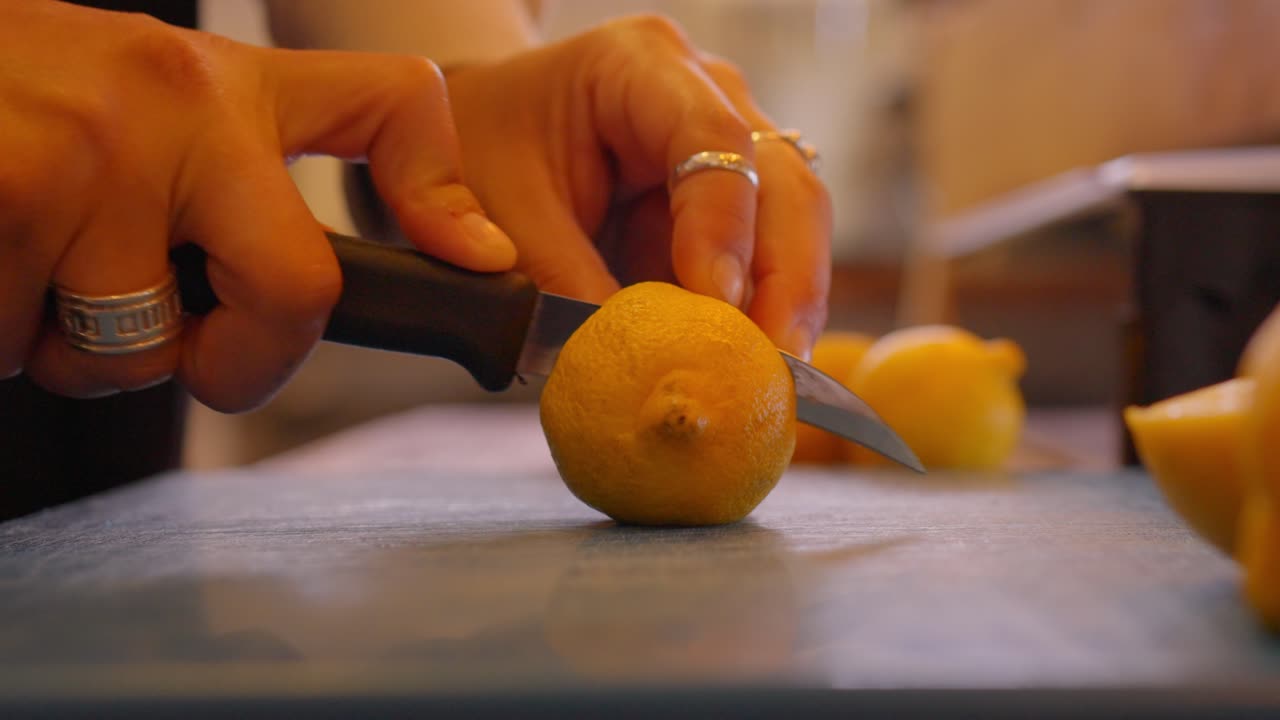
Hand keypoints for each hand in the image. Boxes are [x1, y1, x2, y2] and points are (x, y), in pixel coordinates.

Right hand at [0, 0, 513, 410]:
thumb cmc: (10, 109)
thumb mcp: (131, 105)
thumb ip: (225, 182)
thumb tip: (330, 287)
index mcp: (222, 84)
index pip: (389, 103)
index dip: (444, 192)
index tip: (478, 260)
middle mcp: (175, 98)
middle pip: (298, 295)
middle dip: (235, 365)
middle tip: (163, 344)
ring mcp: (94, 147)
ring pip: (141, 351)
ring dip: (73, 353)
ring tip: (24, 269)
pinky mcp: (7, 193)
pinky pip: (28, 351)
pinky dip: (1, 342)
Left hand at [442, 15, 831, 358]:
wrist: (490, 130)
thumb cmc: (489, 144)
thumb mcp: (499, 202)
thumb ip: (558, 273)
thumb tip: (629, 357)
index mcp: (639, 63)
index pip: (713, 137)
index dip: (724, 224)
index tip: (717, 301)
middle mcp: (708, 96)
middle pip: (785, 185)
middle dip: (786, 281)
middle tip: (770, 363)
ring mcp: (733, 149)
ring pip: (795, 229)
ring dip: (783, 308)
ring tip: (762, 381)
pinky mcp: (735, 206)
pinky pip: (767, 265)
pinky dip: (758, 319)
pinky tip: (745, 370)